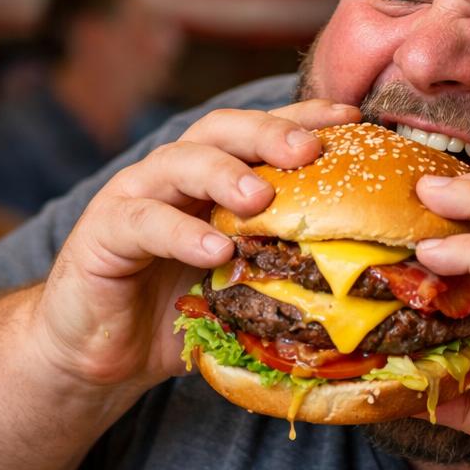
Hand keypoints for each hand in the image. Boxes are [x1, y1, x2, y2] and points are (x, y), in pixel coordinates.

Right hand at [31, 101, 359, 403]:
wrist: (107, 353)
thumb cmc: (188, 310)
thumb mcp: (248, 285)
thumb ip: (290, 267)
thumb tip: (367, 274)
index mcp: (217, 177)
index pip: (262, 134)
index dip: (304, 118)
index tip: (351, 116)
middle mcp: (178, 175)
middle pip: (222, 129)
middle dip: (268, 132)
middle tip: (307, 150)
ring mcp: (137, 197)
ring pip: (180, 162)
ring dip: (224, 174)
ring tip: (261, 197)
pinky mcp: (103, 233)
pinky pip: (144, 222)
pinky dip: (181, 233)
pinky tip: (214, 250)